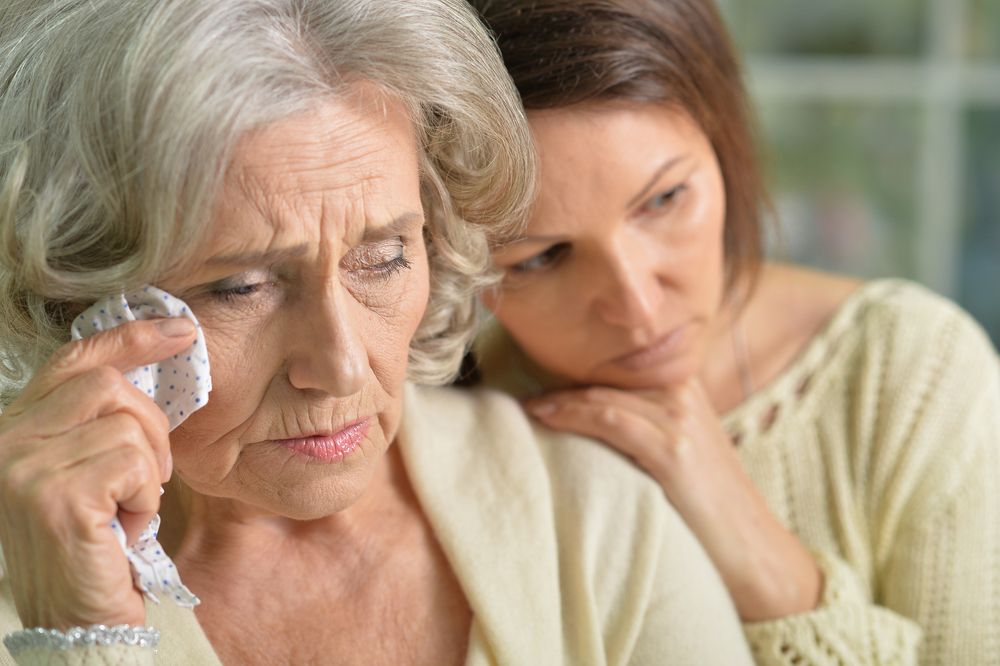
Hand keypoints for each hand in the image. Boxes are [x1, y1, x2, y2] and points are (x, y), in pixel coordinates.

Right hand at [0, 318, 196, 628]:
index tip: (179, 329)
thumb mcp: (93, 472)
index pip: (72, 360)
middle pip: (108, 385)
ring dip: (150, 470)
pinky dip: (146, 495)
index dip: (128, 337)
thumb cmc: (96, 545)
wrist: (80, 621)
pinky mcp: (54, 495)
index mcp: (13, 430)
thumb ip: (99, 422)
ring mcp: (23, 467)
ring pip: (127, 425)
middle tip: (149, 476)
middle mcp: (5, 442)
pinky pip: (135, 463)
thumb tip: (154, 362)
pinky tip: (125, 525)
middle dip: (150, 425)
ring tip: (128, 509)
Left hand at [525, 378, 821, 620]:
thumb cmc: (711, 505)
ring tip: (528, 406)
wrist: (754, 551)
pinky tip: (545, 417)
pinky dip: (571, 415)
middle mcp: (685, 394)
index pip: (621, 366)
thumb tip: (598, 413)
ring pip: (603, 395)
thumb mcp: (685, 448)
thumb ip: (650, 421)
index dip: (579, 369)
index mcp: (687, 387)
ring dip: (558, 398)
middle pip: (608, 375)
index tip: (541, 375)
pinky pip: (609, 421)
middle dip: (562, 379)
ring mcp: (681, 420)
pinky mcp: (673, 451)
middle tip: (523, 386)